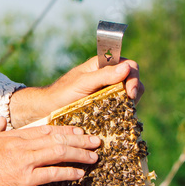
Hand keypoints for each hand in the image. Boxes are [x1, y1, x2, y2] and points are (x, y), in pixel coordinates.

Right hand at [0, 118, 100, 185]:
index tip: (78, 131)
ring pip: (59, 153)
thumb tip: (0, 120)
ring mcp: (25, 161)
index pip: (45, 129)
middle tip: (96, 141)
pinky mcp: (24, 179)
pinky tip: (80, 174)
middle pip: (57, 139)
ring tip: (94, 156)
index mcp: (13, 136)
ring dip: (79, 154)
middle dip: (79, 140)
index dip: (64, 130)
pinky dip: (68, 173)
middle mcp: (22, 146)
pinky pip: (52, 174)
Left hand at [8, 57, 143, 128]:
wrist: (49, 110)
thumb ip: (104, 75)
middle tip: (129, 104)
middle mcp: (109, 77)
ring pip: (131, 95)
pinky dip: (125, 113)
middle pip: (133, 80)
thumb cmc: (63, 93)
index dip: (133, 77)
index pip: (129, 65)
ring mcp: (110, 92)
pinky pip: (123, 108)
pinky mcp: (109, 107)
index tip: (130, 93)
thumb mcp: (84, 83)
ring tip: (123, 113)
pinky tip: (120, 119)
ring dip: (131, 103)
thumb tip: (127, 67)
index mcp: (104, 65)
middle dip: (135, 91)